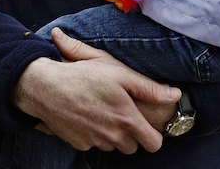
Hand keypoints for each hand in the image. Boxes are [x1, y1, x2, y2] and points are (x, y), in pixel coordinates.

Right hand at [13, 27, 179, 153]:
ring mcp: (95, 141)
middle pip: (132, 147)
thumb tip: (174, 94)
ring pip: (112, 146)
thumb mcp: (118, 73)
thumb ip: (148, 87)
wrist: (45, 87)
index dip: (153, 136)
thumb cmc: (83, 75)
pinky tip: (85, 115)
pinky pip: (93, 144)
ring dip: (111, 134)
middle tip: (120, 112)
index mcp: (126, 118)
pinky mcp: (79, 144)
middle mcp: (113, 135)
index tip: (146, 125)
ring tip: (100, 110)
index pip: (154, 144)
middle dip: (130, 134)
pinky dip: (92, 134)